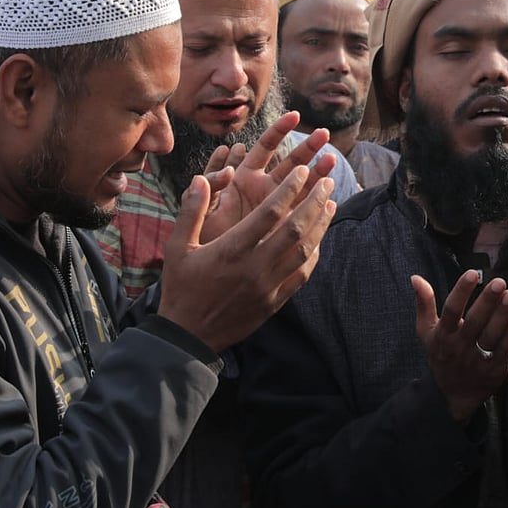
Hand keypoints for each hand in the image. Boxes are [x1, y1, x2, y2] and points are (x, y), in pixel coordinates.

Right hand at [159, 168, 336, 350]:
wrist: (187, 336)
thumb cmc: (180, 288)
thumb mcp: (177, 247)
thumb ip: (191, 211)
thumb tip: (201, 179)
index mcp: (231, 250)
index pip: (269, 213)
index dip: (289, 189)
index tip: (302, 171)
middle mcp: (254, 267)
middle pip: (295, 229)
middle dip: (314, 202)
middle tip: (327, 181)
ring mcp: (267, 286)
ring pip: (304, 251)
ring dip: (320, 226)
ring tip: (331, 204)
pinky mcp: (274, 302)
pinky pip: (301, 275)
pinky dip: (314, 254)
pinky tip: (319, 239)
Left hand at [198, 111, 336, 241]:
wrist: (210, 269)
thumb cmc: (202, 236)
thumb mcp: (202, 205)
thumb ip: (212, 187)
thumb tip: (228, 169)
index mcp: (244, 176)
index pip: (266, 146)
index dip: (280, 129)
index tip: (295, 115)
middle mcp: (264, 188)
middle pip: (291, 162)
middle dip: (308, 147)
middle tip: (324, 134)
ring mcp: (278, 206)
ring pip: (303, 186)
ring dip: (318, 173)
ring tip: (332, 161)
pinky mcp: (286, 227)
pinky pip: (304, 213)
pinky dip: (316, 205)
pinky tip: (328, 199)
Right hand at [413, 270, 507, 422]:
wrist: (453, 395)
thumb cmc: (440, 355)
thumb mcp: (426, 331)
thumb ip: (424, 303)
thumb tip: (415, 277)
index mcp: (442, 335)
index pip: (451, 310)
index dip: (461, 291)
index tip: (472, 273)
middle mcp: (458, 348)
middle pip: (474, 322)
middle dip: (487, 301)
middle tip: (500, 282)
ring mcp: (476, 360)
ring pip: (491, 335)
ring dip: (502, 314)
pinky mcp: (493, 370)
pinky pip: (504, 349)